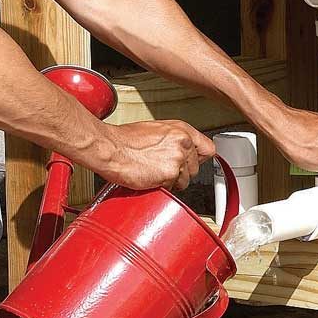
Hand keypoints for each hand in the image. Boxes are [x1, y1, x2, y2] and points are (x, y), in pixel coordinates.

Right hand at [93, 120, 215, 190]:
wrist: (110, 149)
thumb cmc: (125, 140)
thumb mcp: (157, 130)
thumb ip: (174, 140)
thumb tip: (182, 150)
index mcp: (182, 130)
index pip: (207, 149)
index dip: (199, 159)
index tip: (194, 163)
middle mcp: (183, 142)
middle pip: (196, 168)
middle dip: (182, 172)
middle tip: (163, 169)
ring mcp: (178, 158)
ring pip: (185, 180)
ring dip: (172, 181)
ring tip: (154, 172)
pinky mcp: (170, 174)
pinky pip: (173, 188)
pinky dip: (163, 187)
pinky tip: (151, 178)